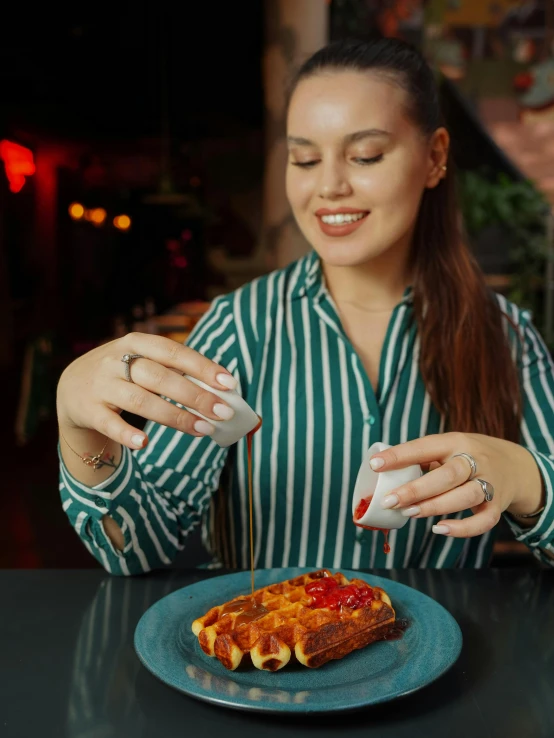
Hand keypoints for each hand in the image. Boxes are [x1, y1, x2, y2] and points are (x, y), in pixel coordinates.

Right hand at [57, 332, 237, 448]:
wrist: (70, 388)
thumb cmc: (123, 376)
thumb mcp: (142, 363)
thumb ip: (174, 372)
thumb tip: (221, 390)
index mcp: (136, 343)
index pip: (173, 352)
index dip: (202, 366)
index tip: (229, 383)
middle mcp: (116, 360)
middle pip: (161, 378)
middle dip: (195, 395)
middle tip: (224, 412)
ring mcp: (101, 385)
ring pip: (141, 401)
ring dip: (175, 416)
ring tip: (204, 429)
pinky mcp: (87, 410)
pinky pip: (109, 424)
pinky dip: (127, 434)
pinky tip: (144, 444)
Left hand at [369, 433, 542, 537]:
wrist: (515, 466)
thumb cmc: (466, 457)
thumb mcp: (448, 448)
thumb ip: (422, 460)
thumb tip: (382, 475)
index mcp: (455, 441)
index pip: (425, 447)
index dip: (399, 455)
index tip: (375, 464)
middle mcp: (475, 460)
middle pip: (448, 474)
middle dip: (416, 489)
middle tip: (389, 501)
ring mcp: (489, 483)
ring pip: (465, 496)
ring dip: (435, 506)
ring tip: (409, 513)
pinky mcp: (497, 505)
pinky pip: (483, 520)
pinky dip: (462, 528)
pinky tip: (439, 529)